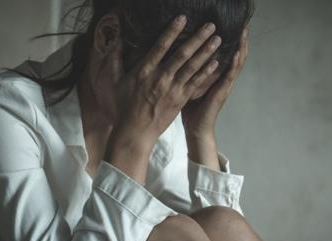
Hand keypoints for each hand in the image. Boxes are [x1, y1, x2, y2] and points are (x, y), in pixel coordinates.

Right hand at [103, 15, 223, 182]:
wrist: (135, 132)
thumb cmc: (123, 107)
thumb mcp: (114, 82)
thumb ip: (115, 59)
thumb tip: (115, 40)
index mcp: (144, 71)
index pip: (160, 46)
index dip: (172, 31)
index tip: (183, 18)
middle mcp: (161, 78)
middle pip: (182, 54)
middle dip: (198, 38)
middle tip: (210, 25)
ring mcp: (172, 90)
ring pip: (192, 67)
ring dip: (206, 52)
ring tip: (218, 39)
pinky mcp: (180, 100)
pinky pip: (196, 83)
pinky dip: (206, 72)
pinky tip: (216, 62)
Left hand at [182, 27, 248, 140]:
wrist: (195, 128)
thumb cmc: (190, 107)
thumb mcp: (190, 83)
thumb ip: (190, 69)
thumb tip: (179, 53)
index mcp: (216, 76)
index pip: (226, 54)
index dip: (231, 41)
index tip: (233, 25)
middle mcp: (223, 79)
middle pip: (236, 55)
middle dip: (240, 40)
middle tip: (243, 24)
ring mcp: (225, 86)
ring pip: (237, 63)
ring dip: (241, 48)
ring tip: (244, 33)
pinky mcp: (222, 93)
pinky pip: (229, 76)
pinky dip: (234, 64)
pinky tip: (237, 54)